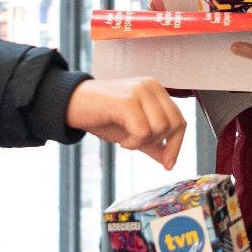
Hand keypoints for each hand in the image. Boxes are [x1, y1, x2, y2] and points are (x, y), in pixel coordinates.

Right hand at [66, 77, 185, 168]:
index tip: (167, 164)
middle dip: (158, 143)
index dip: (176, 145)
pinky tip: (121, 140)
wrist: (72, 106)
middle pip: (174, 124)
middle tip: (135, 143)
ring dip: (142, 142)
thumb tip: (170, 161)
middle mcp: (151, 87)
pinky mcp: (127, 101)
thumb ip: (152, 143)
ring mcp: (139, 91)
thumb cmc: (102, 116)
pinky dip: (133, 143)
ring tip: (125, 139)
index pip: (180, 120)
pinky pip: (143, 131)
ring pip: (160, 128)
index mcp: (156, 90)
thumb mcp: (132, 131)